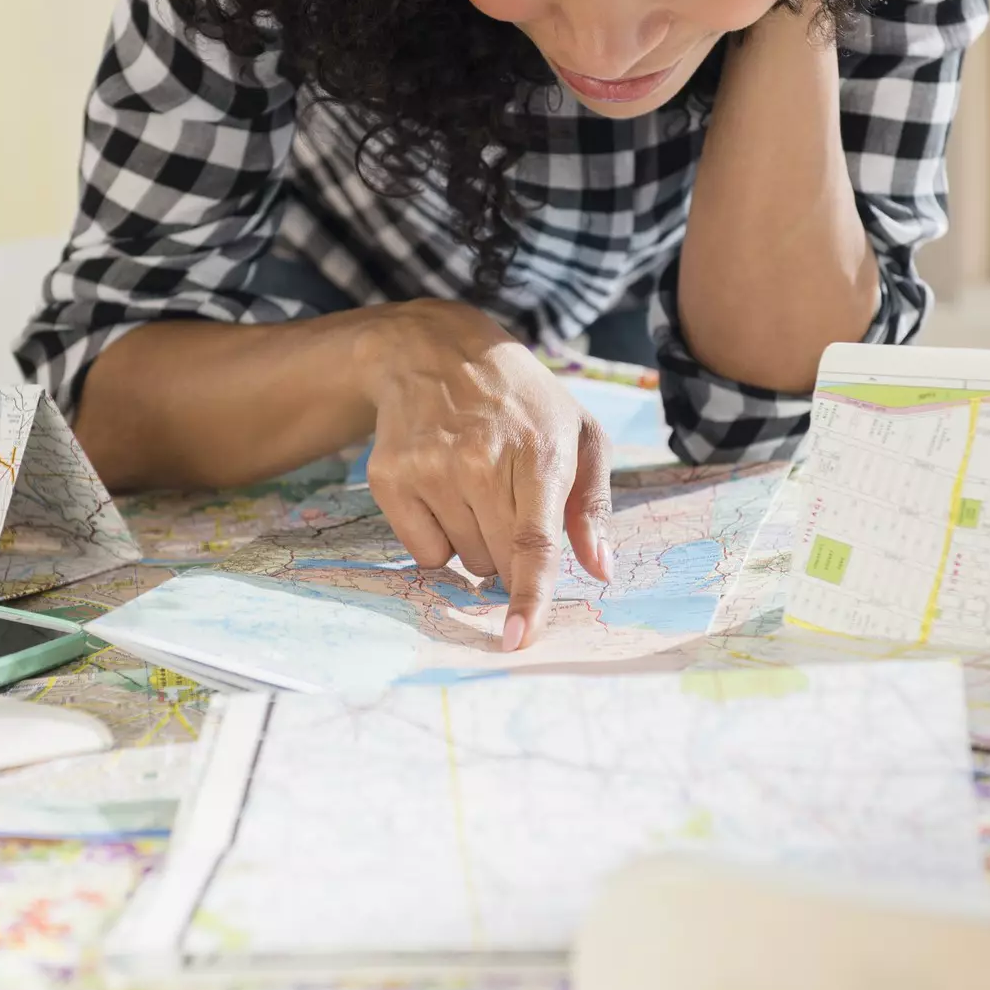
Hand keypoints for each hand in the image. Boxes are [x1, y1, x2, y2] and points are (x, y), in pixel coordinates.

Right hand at [357, 299, 613, 650]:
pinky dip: (438, 538)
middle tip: (509, 498)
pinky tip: (442, 491)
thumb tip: (600, 571)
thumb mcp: (579, 433)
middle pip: (498, 561)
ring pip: (463, 560)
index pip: (532, 541)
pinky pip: (424, 552)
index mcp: (538, 452)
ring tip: (475, 486)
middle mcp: (478, 461)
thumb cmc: (522, 401)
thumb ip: (592, 506)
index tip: (518, 638)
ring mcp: (428, 469)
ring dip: (476, 541)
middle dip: (511, 550)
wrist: (434, 351)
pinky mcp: (390, 478)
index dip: (528, 595)